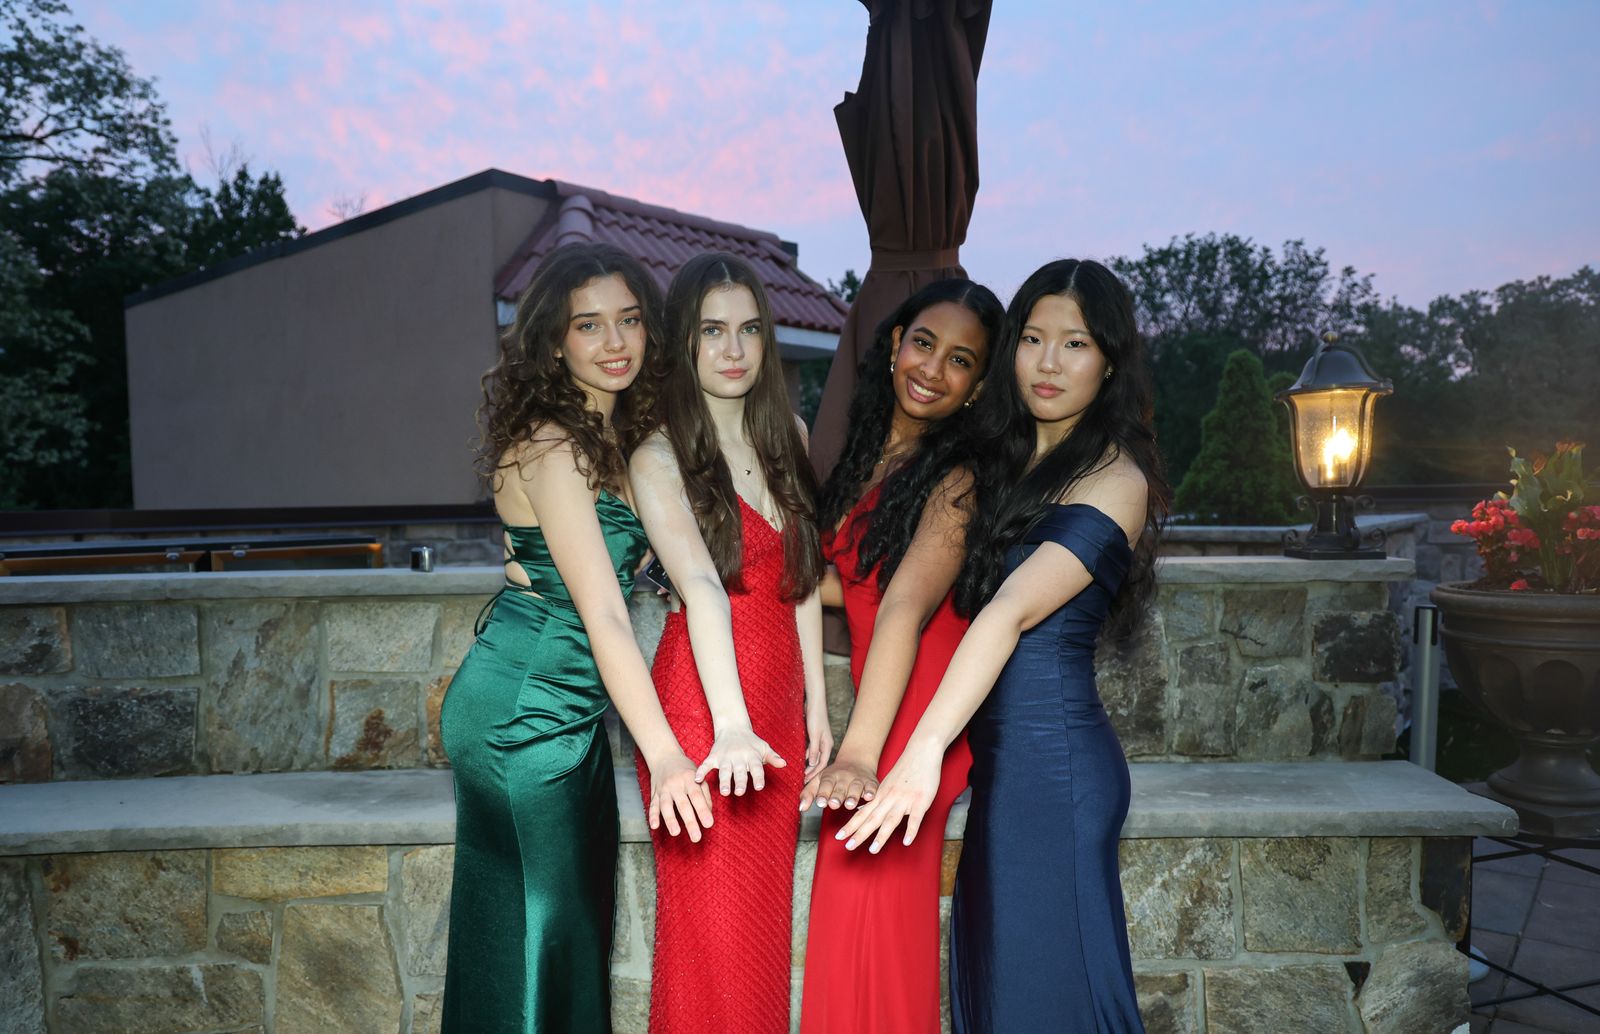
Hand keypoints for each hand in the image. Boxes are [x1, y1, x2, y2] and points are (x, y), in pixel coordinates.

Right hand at [648, 752, 713, 841]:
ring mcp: (664, 789)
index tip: (709, 824)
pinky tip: (654, 826)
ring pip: (666, 805)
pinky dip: (653, 816)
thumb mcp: (698, 776)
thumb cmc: (686, 769)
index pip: (697, 796)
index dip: (703, 810)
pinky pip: (653, 805)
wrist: (664, 756)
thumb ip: (704, 794)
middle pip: (683, 804)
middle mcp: (676, 784)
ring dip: (670, 820)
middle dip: (690, 822)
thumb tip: (709, 813)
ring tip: (676, 833)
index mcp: (689, 779)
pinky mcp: (654, 793)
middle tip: (696, 837)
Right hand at [694, 726, 785, 795]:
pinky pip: (706, 764)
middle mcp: (738, 757)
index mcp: (752, 756)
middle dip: (739, 782)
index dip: (758, 777)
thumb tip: (784, 764)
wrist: (733, 727)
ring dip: (724, 781)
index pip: (756, 768)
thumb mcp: (764, 748)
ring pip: (724, 770)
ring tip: (724, 792)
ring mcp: (725, 757)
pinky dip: (701, 771)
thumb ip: (773, 757)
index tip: (759, 787)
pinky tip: (697, 780)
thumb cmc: (751, 742)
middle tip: (739, 793)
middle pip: (739, 771)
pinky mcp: (714, 756)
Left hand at [799, 755, 876, 811]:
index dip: (823, 793)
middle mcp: (844, 777)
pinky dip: (871, 792)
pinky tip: (869, 797)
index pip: (826, 785)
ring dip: (853, 796)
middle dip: (837, 796)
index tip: (820, 802)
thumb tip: (801, 808)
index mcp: (830, 776)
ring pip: (856, 788)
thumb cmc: (835, 776)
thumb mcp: (819, 780)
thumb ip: (809, 794)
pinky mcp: (871, 783)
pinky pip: (872, 787)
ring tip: (849, 804)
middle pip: (840, 788)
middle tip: (833, 804)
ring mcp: (858, 779)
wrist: (856, 761)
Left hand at [803, 695, 833, 780]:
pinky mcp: (814, 736)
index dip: (814, 773)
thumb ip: (813, 750)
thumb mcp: (814, 735)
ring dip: (808, 765)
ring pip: (814, 756)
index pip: (822, 763)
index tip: (806, 780)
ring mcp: (820, 740)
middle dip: (812, 771)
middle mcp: (825, 744)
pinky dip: (806, 756)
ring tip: (801, 773)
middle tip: (803, 780)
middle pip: (819, 761)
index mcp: (828, 745)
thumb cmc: (816, 717)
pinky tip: (800, 760)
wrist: (815, 702)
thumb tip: (812, 764)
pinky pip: (811, 750)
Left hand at [834, 739, 942, 853]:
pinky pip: (915, 819)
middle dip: (859, 833)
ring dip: (881, 836)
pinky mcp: (920, 801)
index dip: (850, 825)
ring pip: (890, 820)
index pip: (862, 813)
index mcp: (881, 795)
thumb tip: (862, 809)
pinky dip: (910, 831)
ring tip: (872, 850)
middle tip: (848, 846)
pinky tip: (906, 842)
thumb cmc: (906, 768)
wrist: (921, 751)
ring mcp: (905, 800)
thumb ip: (876, 798)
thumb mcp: (886, 783)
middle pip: (872, 818)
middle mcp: (889, 798)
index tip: (838, 837)